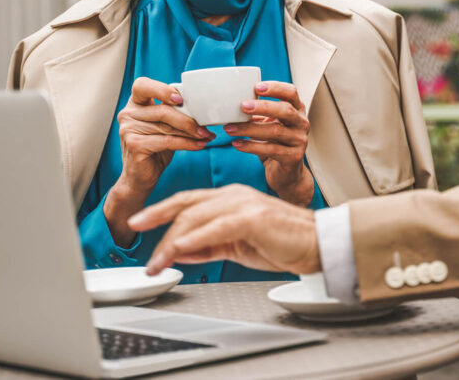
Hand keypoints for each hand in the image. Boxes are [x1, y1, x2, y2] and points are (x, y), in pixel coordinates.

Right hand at [106, 77, 214, 245]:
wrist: (139, 178)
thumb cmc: (156, 148)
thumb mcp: (165, 126)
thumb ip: (175, 113)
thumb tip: (205, 108)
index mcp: (135, 104)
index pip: (142, 85)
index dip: (162, 89)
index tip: (181, 99)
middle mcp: (128, 114)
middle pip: (162, 109)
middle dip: (188, 119)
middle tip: (206, 126)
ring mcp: (128, 129)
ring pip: (167, 127)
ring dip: (192, 133)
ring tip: (207, 136)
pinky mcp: (135, 145)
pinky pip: (167, 141)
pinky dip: (187, 144)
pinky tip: (200, 145)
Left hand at [128, 184, 321, 274]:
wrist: (319, 244)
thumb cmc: (285, 243)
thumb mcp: (237, 246)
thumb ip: (207, 246)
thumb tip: (177, 250)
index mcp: (230, 199)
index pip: (188, 202)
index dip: (160, 210)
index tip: (139, 222)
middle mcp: (234, 196)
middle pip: (187, 205)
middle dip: (157, 221)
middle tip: (138, 239)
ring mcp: (244, 204)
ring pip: (197, 218)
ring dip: (172, 241)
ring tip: (157, 262)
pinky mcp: (254, 218)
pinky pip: (218, 227)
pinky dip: (196, 237)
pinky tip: (180, 247)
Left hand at [224, 81, 313, 205]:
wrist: (286, 174)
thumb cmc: (275, 143)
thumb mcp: (269, 124)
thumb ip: (259, 113)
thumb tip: (232, 102)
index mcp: (297, 110)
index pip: (291, 92)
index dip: (275, 88)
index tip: (257, 87)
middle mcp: (302, 123)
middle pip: (285, 110)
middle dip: (263, 106)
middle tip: (242, 106)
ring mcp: (300, 141)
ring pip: (275, 131)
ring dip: (249, 129)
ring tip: (230, 128)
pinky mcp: (293, 157)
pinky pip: (271, 149)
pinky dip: (251, 146)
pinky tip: (237, 144)